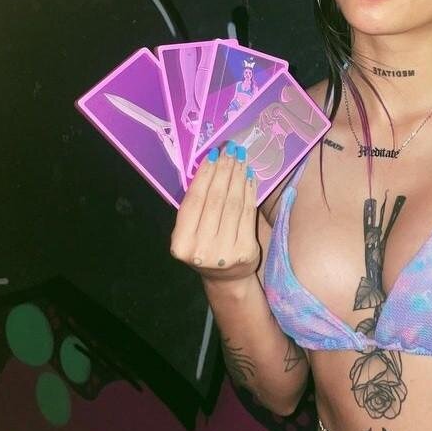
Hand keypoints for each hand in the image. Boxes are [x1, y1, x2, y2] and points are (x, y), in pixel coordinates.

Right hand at [170, 141, 259, 281]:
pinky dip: (249, 192)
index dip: (205, 174)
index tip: (214, 154)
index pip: (195, 200)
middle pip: (216, 199)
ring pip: (233, 204)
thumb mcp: (191, 231)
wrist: (225, 279)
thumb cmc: (205, 247)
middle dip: (224, 170)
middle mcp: (201, 249)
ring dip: (238, 177)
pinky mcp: (246, 251)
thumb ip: (196, 206)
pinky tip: (250, 177)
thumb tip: (211, 164)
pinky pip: (248, 214)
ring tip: (241, 159)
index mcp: (181, 243)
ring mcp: (225, 252)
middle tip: (231, 151)